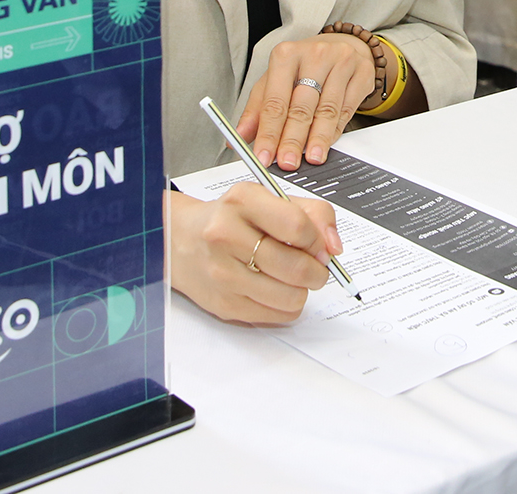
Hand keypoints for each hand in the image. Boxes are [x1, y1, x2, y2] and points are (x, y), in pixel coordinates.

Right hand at [167, 187, 341, 323]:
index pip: (298, 227)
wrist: (182, 241)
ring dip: (302, 291)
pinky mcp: (223, 304)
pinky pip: (277, 315)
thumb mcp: (269, 200)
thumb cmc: (233, 219)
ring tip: (292, 278)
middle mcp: (226, 235)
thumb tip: (333, 247)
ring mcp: (222, 273)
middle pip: (296, 268)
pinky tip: (274, 289)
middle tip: (315, 267)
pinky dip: (286, 306)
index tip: (320, 245)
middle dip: (317, 272)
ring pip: (290, 297)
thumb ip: (311, 214)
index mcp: (243, 201)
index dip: (318, 240)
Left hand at [239, 34, 376, 169]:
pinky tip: (327, 143)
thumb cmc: (305, 66)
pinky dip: (335, 130)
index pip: (275, 101)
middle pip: (301, 106)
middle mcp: (314, 54)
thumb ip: (258, 109)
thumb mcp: (275, 81)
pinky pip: (347, 108)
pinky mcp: (362, 73)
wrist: (343, 46)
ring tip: (311, 158)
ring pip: (327, 109)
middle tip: (287, 162)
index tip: (264, 156)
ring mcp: (341, 62)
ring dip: (317, 138)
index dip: (269, 132)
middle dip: (292, 139)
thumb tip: (239, 136)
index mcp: (286, 55)